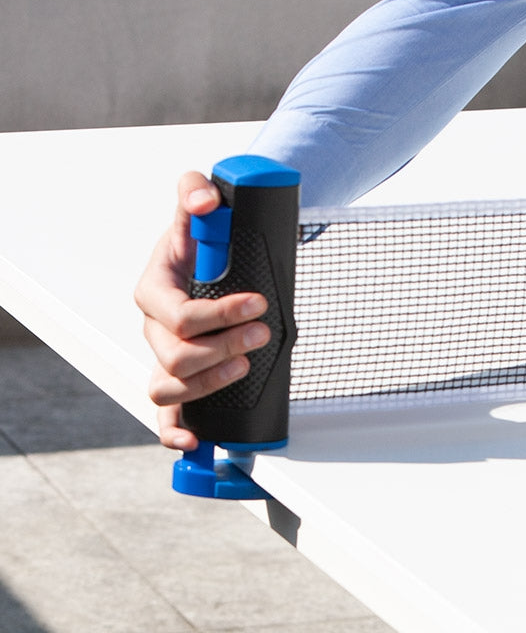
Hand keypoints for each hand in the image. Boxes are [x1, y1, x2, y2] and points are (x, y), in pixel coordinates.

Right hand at [134, 171, 270, 450]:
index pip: (180, 315)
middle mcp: (154, 328)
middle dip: (225, 347)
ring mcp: (165, 356)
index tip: (258, 304)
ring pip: (170, 386)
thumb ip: (196, 191)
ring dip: (212, 381)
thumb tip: (207, 203)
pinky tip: (195, 442)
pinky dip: (175, 432)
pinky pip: (166, 415)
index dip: (220, 315)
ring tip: (248, 362)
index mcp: (154, 290)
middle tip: (264, 331)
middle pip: (177, 356)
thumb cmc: (207, 237)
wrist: (217, 255)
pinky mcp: (180, 378)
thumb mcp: (201, 204)